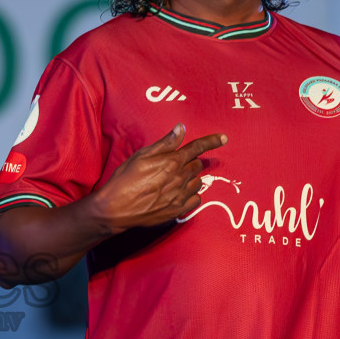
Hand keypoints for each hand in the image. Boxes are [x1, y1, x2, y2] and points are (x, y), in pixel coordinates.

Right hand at [91, 124, 227, 231]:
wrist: (115, 209)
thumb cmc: (124, 179)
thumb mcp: (141, 155)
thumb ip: (165, 143)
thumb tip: (181, 128)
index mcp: (172, 161)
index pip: (197, 147)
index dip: (212, 141)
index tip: (224, 138)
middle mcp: (180, 178)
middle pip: (197, 165)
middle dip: (192, 161)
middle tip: (177, 164)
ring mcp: (180, 195)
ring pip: (197, 182)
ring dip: (191, 178)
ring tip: (175, 180)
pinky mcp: (178, 210)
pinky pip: (196, 200)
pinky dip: (192, 195)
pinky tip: (179, 194)